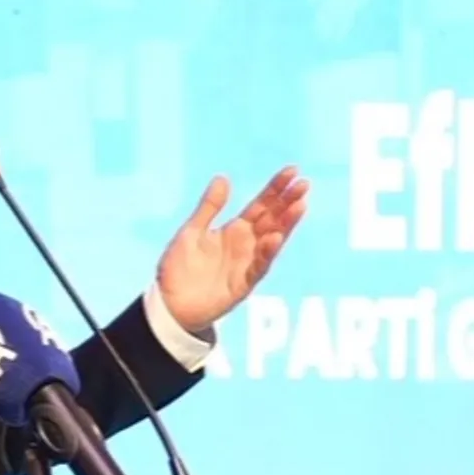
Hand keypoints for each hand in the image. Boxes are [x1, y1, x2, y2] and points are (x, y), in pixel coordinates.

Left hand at [157, 167, 307, 332]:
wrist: (169, 304)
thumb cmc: (180, 267)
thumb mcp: (192, 231)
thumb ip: (209, 207)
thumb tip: (223, 177)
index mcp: (235, 230)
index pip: (261, 205)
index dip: (275, 189)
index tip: (291, 171)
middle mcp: (246, 245)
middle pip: (272, 219)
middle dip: (288, 202)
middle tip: (304, 184)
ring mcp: (247, 264)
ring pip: (272, 240)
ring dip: (286, 224)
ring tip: (299, 205)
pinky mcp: (243, 284)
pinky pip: (258, 266)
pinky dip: (267, 252)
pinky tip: (275, 237)